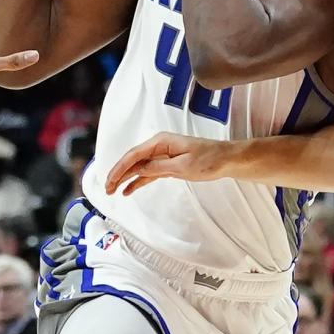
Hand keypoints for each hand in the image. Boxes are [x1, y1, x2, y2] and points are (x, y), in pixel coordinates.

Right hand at [106, 132, 230, 193]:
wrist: (226, 160)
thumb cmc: (209, 160)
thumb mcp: (182, 166)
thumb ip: (159, 168)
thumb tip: (139, 170)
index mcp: (161, 142)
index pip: (134, 155)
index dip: (120, 168)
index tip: (110, 180)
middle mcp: (159, 146)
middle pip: (133, 160)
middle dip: (119, 174)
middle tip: (107, 189)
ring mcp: (163, 155)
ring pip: (139, 167)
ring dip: (126, 178)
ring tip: (113, 191)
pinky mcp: (168, 164)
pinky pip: (149, 172)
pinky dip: (139, 181)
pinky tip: (128, 190)